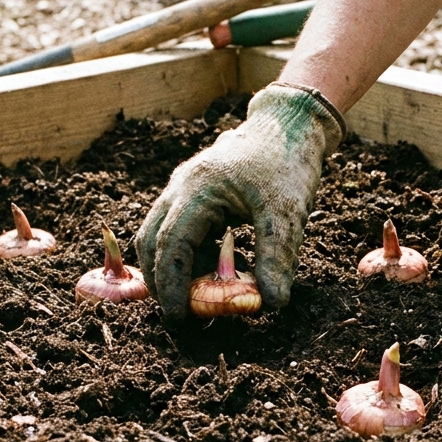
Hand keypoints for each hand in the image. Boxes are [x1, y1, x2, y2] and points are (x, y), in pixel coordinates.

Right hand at [135, 82, 343, 319]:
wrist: (289, 123)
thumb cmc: (288, 163)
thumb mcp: (287, 213)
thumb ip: (276, 258)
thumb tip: (271, 304)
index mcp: (198, 190)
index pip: (170, 245)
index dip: (170, 285)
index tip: (179, 317)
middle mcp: (181, 187)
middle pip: (152, 241)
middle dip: (161, 281)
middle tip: (183, 314)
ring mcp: (183, 186)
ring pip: (159, 234)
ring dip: (172, 267)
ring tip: (198, 295)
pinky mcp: (193, 191)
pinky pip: (176, 227)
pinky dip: (185, 253)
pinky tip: (210, 270)